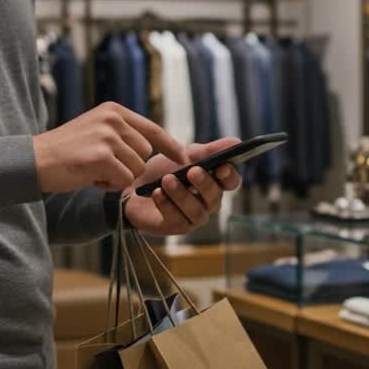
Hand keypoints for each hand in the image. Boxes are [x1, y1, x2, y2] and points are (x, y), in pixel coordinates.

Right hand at [34, 103, 187, 193]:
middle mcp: (113, 119)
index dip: (170, 145)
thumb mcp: (96, 131)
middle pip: (146, 153)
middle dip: (130, 166)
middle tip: (103, 167)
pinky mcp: (101, 156)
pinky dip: (110, 185)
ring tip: (94, 171)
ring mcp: (107, 136)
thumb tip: (154, 147)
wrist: (34, 160)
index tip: (183, 157)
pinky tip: (90, 178)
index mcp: (113, 111)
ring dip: (119, 177)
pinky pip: (124, 180)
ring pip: (137, 168)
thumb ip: (122, 134)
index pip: (152, 128)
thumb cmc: (66, 152)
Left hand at [124, 138, 243, 236]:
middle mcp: (208, 202)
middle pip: (215, 197)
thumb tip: (236, 142)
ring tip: (167, 180)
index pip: (231, 182)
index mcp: (214, 182)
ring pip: (196, 211)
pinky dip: (166, 204)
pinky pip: (176, 219)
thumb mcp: (184, 155)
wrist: (132, 187)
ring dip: (182, 195)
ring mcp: (193, 217)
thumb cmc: (162, 170)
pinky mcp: (176, 227)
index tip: (222, 166)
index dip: (229, 175)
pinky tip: (157, 193)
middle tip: (192, 171)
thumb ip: (208, 150)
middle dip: (204, 184)